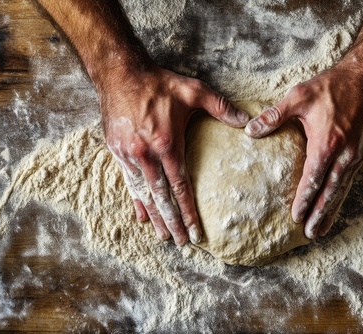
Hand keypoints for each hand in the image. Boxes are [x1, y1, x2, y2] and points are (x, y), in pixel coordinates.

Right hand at [100, 64, 248, 244]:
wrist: (120, 74)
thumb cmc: (158, 83)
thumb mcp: (193, 90)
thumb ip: (220, 106)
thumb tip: (245, 122)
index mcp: (167, 144)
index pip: (181, 187)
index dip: (189, 211)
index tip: (196, 232)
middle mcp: (147, 155)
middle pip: (162, 198)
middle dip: (173, 222)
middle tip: (181, 243)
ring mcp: (129, 156)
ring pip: (145, 194)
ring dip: (155, 217)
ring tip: (162, 236)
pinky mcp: (117, 152)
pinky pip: (128, 183)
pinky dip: (136, 201)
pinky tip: (141, 216)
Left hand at [245, 64, 362, 237]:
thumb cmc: (330, 87)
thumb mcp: (298, 96)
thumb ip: (274, 116)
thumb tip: (249, 130)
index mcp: (326, 143)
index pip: (313, 179)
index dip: (304, 199)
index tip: (296, 217)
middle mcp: (343, 154)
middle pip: (330, 192)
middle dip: (320, 214)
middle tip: (311, 234)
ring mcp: (353, 155)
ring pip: (341, 190)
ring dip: (331, 210)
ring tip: (321, 229)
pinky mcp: (358, 153)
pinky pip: (347, 181)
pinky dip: (339, 197)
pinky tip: (332, 205)